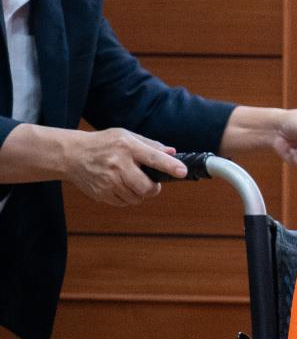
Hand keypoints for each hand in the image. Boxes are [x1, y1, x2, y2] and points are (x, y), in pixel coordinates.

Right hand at [63, 128, 183, 205]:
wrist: (72, 154)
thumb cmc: (103, 143)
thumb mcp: (126, 136)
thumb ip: (150, 145)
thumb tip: (172, 152)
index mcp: (127, 147)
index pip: (153, 158)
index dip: (170, 166)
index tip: (182, 171)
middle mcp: (117, 164)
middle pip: (146, 187)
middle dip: (154, 188)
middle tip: (153, 183)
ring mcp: (108, 181)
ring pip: (136, 198)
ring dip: (140, 193)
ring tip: (133, 182)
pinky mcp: (101, 192)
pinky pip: (123, 202)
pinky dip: (127, 197)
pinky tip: (120, 186)